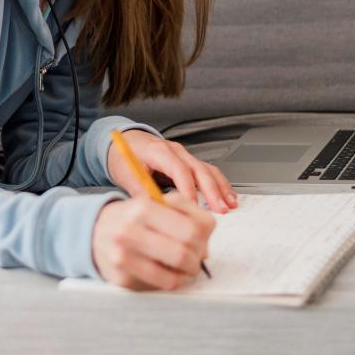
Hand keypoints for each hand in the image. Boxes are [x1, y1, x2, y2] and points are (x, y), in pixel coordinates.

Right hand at [92, 190, 215, 290]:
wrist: (94, 230)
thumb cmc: (132, 217)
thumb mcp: (154, 203)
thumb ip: (183, 213)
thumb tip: (206, 243)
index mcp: (144, 207)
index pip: (193, 226)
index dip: (206, 236)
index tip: (204, 237)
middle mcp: (131, 230)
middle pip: (185, 252)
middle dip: (199, 257)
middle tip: (197, 256)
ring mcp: (124, 256)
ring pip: (175, 273)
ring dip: (189, 273)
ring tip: (187, 267)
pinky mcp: (122, 277)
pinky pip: (161, 285)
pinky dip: (174, 281)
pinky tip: (172, 273)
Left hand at [107, 129, 237, 212]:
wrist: (125, 142)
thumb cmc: (124, 156)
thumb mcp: (126, 174)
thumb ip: (141, 193)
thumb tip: (155, 212)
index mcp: (159, 151)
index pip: (179, 170)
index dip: (188, 190)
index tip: (193, 208)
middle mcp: (175, 151)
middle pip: (199, 169)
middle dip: (212, 191)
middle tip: (220, 210)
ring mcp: (184, 155)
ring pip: (208, 169)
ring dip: (220, 188)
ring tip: (230, 205)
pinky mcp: (188, 162)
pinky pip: (207, 171)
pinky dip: (219, 184)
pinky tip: (228, 197)